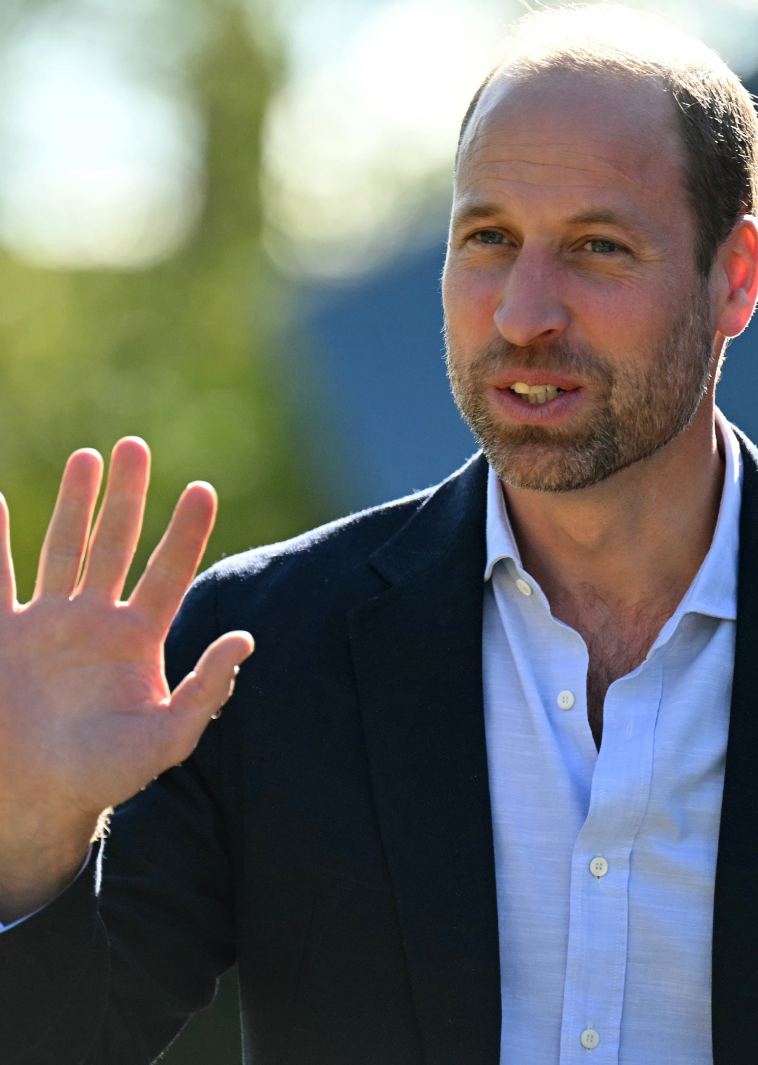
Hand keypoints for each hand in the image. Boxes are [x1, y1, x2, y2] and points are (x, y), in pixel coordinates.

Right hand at [0, 438, 253, 921]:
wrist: (35, 799)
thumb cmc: (106, 774)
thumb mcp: (167, 738)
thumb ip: (207, 690)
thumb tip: (247, 639)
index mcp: (138, 638)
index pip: (169, 571)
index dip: (186, 531)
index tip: (202, 488)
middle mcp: (96, 620)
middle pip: (115, 543)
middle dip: (126, 496)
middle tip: (135, 445)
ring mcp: (47, 623)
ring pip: (63, 547)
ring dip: (76, 503)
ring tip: (90, 456)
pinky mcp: (1, 635)